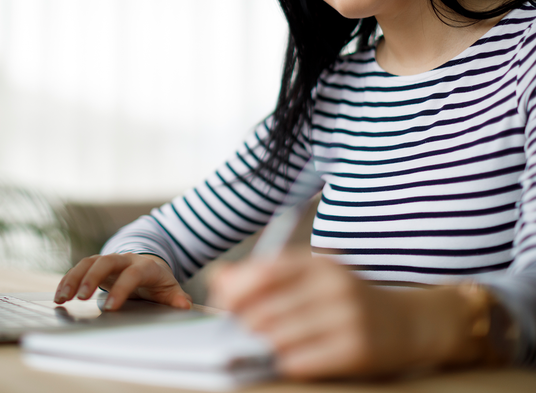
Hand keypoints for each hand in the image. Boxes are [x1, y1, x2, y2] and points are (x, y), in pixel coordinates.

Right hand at [55, 253, 192, 310]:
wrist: (148, 265)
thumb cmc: (158, 282)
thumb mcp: (170, 289)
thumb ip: (176, 298)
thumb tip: (183, 305)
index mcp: (145, 267)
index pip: (132, 274)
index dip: (122, 289)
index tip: (111, 308)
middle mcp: (124, 259)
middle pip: (105, 262)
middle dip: (92, 278)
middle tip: (80, 298)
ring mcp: (108, 260)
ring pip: (88, 262)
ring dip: (73, 279)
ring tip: (62, 298)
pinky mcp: (96, 265)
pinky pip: (79, 268)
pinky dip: (68, 280)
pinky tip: (59, 296)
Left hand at [208, 250, 421, 379]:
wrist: (409, 323)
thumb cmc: (346, 300)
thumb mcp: (312, 277)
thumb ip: (265, 276)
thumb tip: (219, 279)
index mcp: (319, 263)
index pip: (263, 273)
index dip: (234, 291)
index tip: (223, 305)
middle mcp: (334, 287)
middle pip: (264, 311)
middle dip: (244, 326)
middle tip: (241, 333)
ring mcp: (348, 319)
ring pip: (279, 339)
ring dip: (263, 347)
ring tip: (265, 347)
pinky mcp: (357, 351)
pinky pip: (301, 362)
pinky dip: (286, 363)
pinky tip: (289, 360)